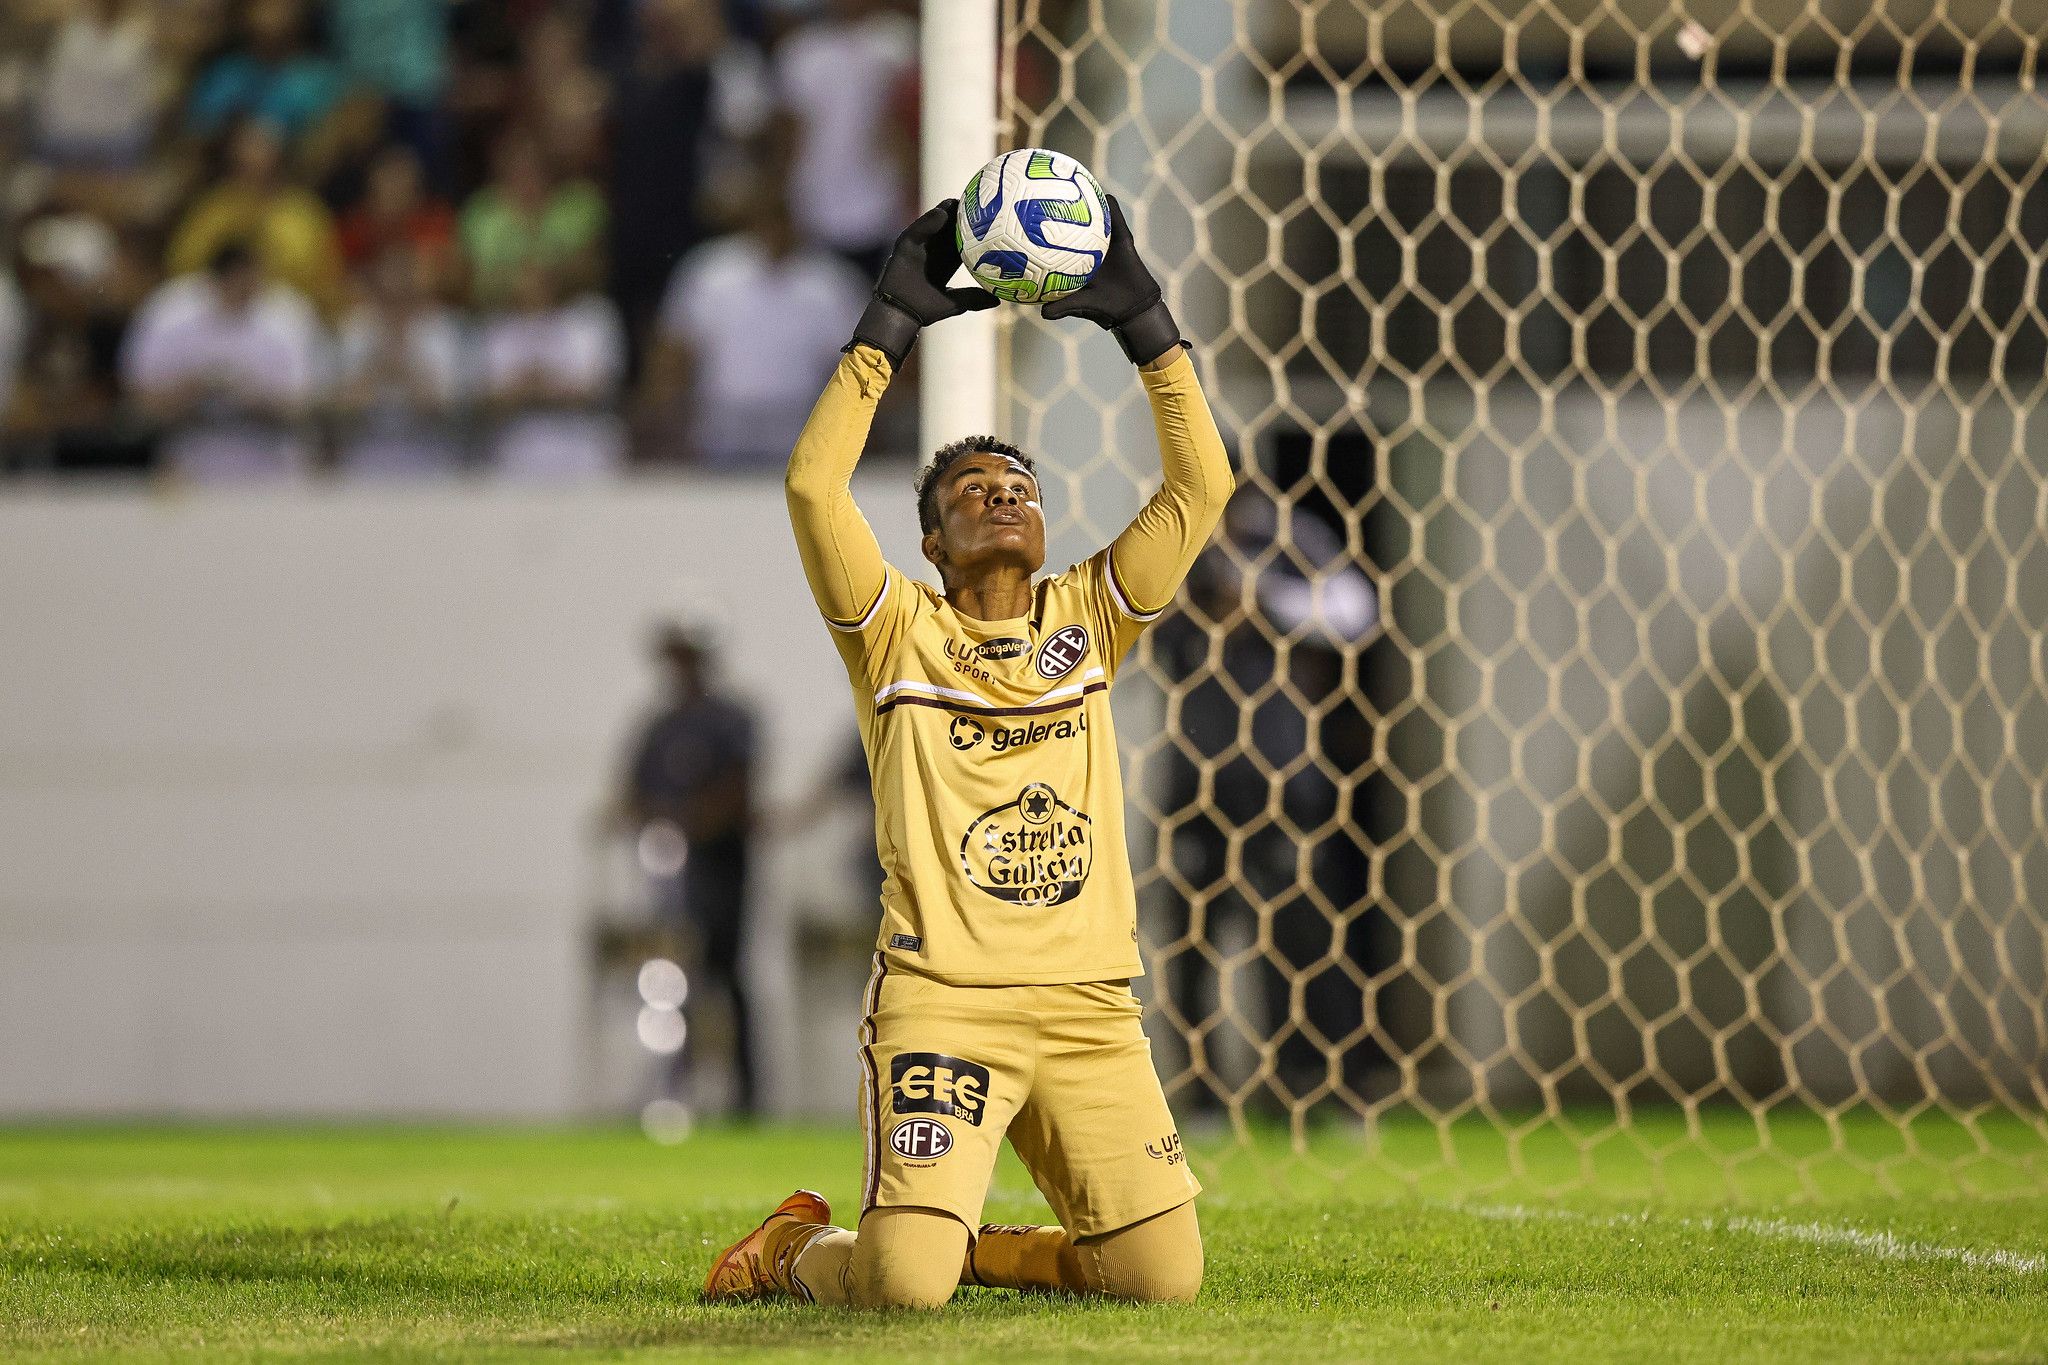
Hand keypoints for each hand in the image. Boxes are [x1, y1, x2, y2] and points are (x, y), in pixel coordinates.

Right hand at [849, 200, 997, 366]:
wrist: (903, 315)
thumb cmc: (926, 310)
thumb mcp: (956, 303)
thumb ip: (974, 298)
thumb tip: (997, 301)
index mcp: (944, 263)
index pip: (960, 242)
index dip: (972, 231)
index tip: (987, 220)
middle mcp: (931, 252)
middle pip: (947, 229)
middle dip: (959, 216)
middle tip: (974, 202)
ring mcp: (918, 248)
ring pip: (933, 226)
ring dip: (944, 212)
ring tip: (957, 201)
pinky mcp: (904, 247)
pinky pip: (917, 230)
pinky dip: (928, 222)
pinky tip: (941, 213)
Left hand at [1041, 195, 1183, 364]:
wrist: (1133, 309)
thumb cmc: (1104, 309)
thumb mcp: (1079, 306)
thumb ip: (1062, 307)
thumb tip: (1042, 313)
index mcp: (1076, 261)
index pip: (1056, 242)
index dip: (1043, 230)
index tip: (1027, 217)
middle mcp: (1089, 249)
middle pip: (1072, 225)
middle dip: (1061, 208)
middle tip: (1047, 191)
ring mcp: (1106, 243)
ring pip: (1095, 220)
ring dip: (1089, 202)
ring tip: (1077, 182)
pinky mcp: (1122, 241)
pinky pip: (1117, 223)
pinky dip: (1113, 209)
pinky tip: (1105, 196)